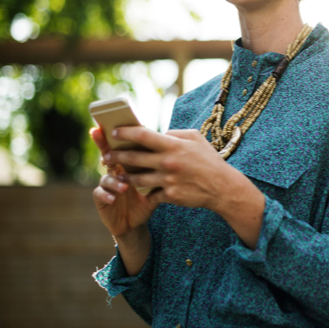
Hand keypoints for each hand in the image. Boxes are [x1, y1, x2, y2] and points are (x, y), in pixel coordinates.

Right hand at [90, 127, 158, 237]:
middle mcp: (115, 170)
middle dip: (105, 149)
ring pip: (106, 176)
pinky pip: (100, 194)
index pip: (123, 145)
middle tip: (110, 150)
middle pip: (108, 155)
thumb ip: (161, 164)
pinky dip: (106, 195)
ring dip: (114, 180)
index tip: (113, 126)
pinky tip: (113, 198)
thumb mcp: (157, 180)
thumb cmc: (147, 197)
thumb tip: (173, 144)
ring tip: (124, 186)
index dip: (116, 136)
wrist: (137, 221)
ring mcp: (107, 184)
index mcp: (128, 162)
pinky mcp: (102, 199)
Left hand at [104, 127, 239, 210]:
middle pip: (133, 158)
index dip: (125, 132)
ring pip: (137, 178)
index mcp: (173, 145)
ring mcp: (168, 180)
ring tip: (118, 174)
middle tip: (106, 155)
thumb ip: (175, 133)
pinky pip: (150, 194)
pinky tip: (139, 190)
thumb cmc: (208, 159)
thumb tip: (159, 133)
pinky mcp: (169, 196)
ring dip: (125, 176)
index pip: (142, 135)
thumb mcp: (195, 138)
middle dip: (116, 156)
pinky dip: (145, 192)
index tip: (114, 132)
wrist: (222, 187)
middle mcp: (168, 162)